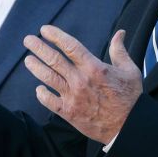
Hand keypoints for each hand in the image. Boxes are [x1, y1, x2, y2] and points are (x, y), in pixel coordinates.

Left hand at [22, 27, 142, 143]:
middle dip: (38, 48)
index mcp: (94, 68)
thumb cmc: (130, 98)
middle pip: (54, 59)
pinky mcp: (69, 112)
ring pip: (48, 78)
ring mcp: (72, 97)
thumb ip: (119, 51)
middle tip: (28, 40)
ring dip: (35, 67)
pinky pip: (49, 101)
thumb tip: (120, 33)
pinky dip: (42, 94)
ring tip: (28, 60)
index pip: (70, 46)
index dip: (55, 36)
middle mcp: (80, 80)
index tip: (44, 30)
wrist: (128, 127)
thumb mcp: (129, 71)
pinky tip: (39, 89)